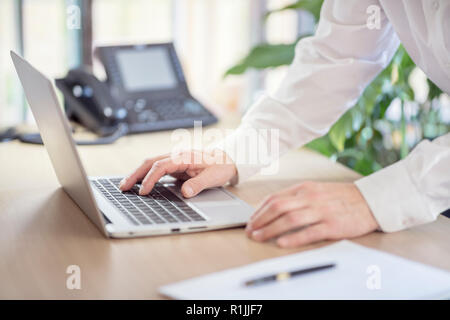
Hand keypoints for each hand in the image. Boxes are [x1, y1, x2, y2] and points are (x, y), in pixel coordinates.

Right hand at [119, 149, 236, 197]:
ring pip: (150, 164)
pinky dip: (145, 175)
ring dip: (137, 174)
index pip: (161, 166)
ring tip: (125, 186)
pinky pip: (156, 169)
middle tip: (122, 187)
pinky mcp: (174, 166)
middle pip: (150, 163)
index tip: (144, 191)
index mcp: (184, 157)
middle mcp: (176, 156)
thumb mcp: (214, 177)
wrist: (227, 158)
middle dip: (135, 174)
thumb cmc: (221, 166)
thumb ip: (199, 184)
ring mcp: (174, 160)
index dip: (150, 179)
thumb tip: (185, 193)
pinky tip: (138, 184)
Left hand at [245, 181, 378, 247]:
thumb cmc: (340, 197)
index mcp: (304, 188)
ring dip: (270, 229)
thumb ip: (295, 197)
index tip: (250, 220)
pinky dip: (293, 238)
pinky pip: (309, 232)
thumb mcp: (316, 190)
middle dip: (260, 220)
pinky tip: (282, 243)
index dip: (259, 210)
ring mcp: (321, 211)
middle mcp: (310, 198)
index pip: (275, 198)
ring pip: (289, 219)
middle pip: (278, 207)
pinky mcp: (332, 225)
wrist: (370, 200)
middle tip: (250, 231)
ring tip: (259, 237)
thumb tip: (271, 206)